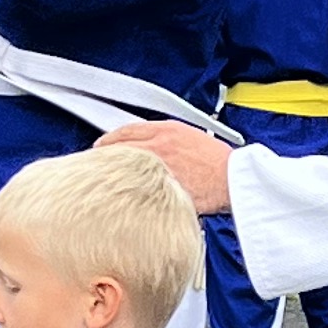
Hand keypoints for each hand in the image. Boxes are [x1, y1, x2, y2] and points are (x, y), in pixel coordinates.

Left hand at [97, 118, 233, 213]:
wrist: (231, 178)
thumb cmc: (217, 161)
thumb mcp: (191, 137)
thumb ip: (168, 139)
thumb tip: (153, 145)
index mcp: (166, 131)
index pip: (128, 130)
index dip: (111, 137)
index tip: (103, 143)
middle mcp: (158, 148)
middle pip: (120, 148)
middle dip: (105, 153)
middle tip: (96, 160)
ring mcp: (158, 169)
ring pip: (125, 168)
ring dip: (111, 172)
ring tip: (102, 178)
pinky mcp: (161, 188)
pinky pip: (137, 190)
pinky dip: (126, 193)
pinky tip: (120, 197)